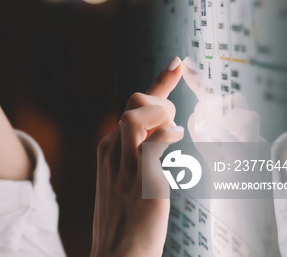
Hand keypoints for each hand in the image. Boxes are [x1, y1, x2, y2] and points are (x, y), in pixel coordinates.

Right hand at [91, 57, 184, 256]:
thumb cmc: (127, 223)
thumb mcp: (127, 182)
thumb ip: (141, 156)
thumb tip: (164, 134)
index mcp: (110, 150)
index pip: (133, 107)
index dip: (159, 82)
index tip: (177, 62)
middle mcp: (113, 152)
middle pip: (134, 103)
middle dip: (161, 99)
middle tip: (175, 124)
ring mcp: (125, 166)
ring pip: (137, 115)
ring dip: (162, 115)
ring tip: (174, 134)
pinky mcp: (142, 182)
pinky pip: (153, 144)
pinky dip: (167, 136)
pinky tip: (175, 142)